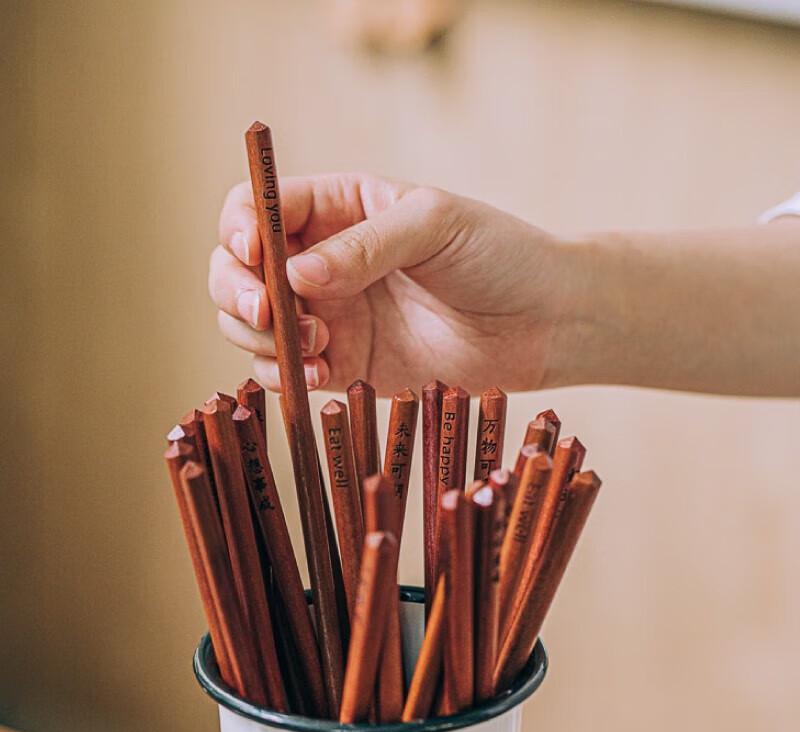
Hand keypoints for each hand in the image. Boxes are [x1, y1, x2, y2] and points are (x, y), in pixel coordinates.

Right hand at [210, 173, 576, 394]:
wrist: (542, 321)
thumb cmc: (498, 254)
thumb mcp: (433, 224)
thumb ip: (363, 246)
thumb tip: (292, 276)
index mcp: (339, 208)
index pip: (258, 208)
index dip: (240, 229)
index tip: (254, 252)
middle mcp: (323, 261)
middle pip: (237, 270)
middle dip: (237, 290)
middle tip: (271, 310)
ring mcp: (329, 315)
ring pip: (251, 324)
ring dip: (261, 336)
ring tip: (319, 343)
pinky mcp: (343, 365)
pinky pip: (286, 371)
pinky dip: (283, 374)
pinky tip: (316, 373)